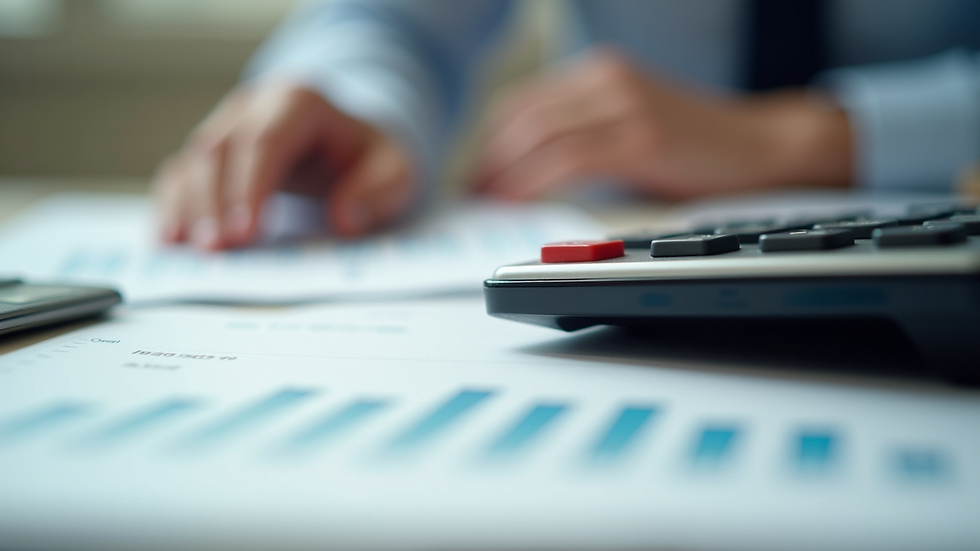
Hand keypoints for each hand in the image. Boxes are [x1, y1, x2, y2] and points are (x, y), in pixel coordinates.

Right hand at [154, 83, 415, 249]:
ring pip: (194, 160)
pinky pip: (182, 174)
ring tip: (191, 251)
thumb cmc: (370, 157)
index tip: (245, 233)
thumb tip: (346, 220)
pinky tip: (171, 240)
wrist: (352, 139)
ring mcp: (227, 125)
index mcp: (300, 101)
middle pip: (221, 149)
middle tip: (215, 250)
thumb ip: (378, 192)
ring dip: (188, 208)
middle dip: (213, 203)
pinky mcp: (213, 151)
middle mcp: (254, 106)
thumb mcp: (396, 170)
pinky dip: (173, 206)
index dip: (250, 187)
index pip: (266, 141)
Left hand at [474, 48, 851, 200]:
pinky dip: (531, 180)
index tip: (475, 171)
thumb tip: (536, 170)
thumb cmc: (698, 144)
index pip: (525, 101)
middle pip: (522, 115)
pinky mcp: (640, 137)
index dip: (491, 139)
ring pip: (538, 134)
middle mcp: (608, 80)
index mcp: (602, 72)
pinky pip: (567, 158)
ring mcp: (625, 105)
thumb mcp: (633, 123)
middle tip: (471, 191)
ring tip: (485, 200)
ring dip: (502, 171)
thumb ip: (588, 134)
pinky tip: (514, 199)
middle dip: (488, 157)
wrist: (763, 145)